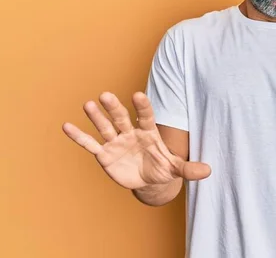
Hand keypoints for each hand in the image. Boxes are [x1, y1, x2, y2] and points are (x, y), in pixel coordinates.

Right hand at [62, 91, 210, 189]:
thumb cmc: (162, 168)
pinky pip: (90, 144)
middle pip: (121, 118)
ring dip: (96, 117)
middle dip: (114, 107)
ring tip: (87, 104)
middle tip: (105, 95)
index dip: (142, 106)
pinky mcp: (104, 154)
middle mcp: (130, 133)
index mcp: (148, 132)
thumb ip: (189, 168)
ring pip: (105, 127)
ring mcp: (116, 142)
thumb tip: (209, 170)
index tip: (137, 94)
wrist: (148, 180)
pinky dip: (79, 136)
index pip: (145, 116)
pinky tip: (66, 126)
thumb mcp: (176, 169)